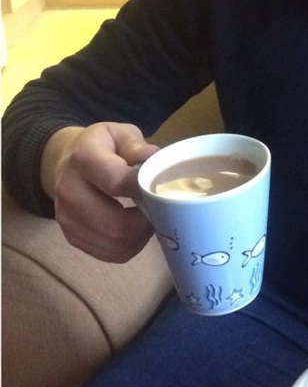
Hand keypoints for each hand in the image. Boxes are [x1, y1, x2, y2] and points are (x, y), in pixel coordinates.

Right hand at [42, 123, 160, 262]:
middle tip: (160, 210)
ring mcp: (67, 218)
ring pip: (114, 243)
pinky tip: (135, 230)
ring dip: (140, 236)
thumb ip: (137, 145)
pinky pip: (109, 253)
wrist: (65, 160)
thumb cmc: (103, 145)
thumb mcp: (120, 133)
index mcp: (84, 159)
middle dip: (145, 222)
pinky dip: (129, 246)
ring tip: (148, 218)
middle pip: (116, 224)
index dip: (145, 190)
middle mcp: (70, 191)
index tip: (162, 190)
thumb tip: (155, 159)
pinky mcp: (71, 236)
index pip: (118, 183)